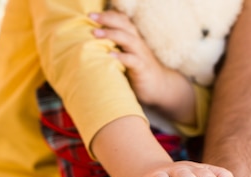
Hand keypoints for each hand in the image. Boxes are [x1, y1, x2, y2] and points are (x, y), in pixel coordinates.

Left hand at [89, 10, 195, 124]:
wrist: (160, 87)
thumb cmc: (137, 71)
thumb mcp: (126, 56)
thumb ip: (114, 48)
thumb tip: (90, 44)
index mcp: (132, 38)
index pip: (122, 20)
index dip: (108, 15)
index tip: (91, 15)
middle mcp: (137, 43)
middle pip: (124, 25)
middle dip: (107, 19)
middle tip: (91, 17)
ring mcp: (141, 55)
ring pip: (128, 39)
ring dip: (112, 35)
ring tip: (96, 34)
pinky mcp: (142, 69)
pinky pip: (133, 60)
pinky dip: (122, 57)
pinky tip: (110, 56)